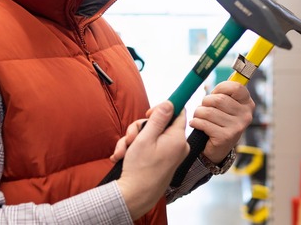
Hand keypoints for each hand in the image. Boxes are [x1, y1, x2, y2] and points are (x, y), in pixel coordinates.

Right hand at [115, 101, 188, 219]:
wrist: (134, 197)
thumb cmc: (140, 169)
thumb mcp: (146, 138)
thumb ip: (158, 118)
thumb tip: (170, 102)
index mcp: (177, 138)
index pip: (178, 112)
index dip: (163, 108)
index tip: (149, 113)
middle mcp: (177, 146)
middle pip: (159, 124)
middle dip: (140, 128)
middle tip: (130, 138)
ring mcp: (170, 154)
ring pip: (150, 135)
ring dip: (133, 140)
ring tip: (123, 152)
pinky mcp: (162, 161)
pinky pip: (149, 147)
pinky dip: (135, 150)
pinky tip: (122, 157)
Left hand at [189, 81, 254, 162]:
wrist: (217, 149)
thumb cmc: (219, 121)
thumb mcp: (226, 106)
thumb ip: (225, 92)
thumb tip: (228, 71)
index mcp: (247, 103)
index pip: (235, 87)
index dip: (220, 88)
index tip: (213, 94)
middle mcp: (245, 115)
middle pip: (218, 99)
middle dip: (205, 102)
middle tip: (203, 108)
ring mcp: (237, 127)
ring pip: (209, 111)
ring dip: (198, 113)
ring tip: (198, 117)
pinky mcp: (226, 137)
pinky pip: (204, 123)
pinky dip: (196, 122)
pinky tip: (196, 124)